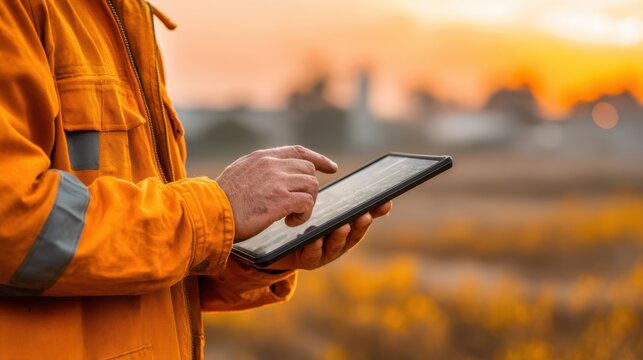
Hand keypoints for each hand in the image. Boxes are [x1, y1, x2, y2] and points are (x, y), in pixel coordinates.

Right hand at [216, 145, 336, 240]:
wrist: (209, 212)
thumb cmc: (220, 200)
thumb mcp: (238, 173)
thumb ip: (257, 170)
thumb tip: (271, 174)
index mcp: (262, 157)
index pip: (298, 152)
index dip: (318, 159)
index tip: (331, 168)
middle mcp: (272, 164)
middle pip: (309, 170)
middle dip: (309, 190)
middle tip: (297, 206)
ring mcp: (278, 181)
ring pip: (312, 186)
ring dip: (306, 204)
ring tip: (291, 216)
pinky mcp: (281, 199)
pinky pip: (307, 203)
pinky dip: (303, 215)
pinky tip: (289, 222)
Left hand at [265, 201, 392, 269]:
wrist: (276, 243)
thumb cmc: (301, 220)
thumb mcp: (316, 206)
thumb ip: (325, 192)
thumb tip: (333, 166)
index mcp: (344, 225)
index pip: (363, 216)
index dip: (376, 211)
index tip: (386, 202)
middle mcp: (338, 241)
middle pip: (354, 234)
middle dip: (361, 225)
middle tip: (365, 215)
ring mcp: (324, 252)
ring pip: (336, 246)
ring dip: (341, 237)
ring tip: (342, 226)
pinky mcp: (307, 260)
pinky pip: (312, 255)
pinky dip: (316, 248)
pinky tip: (315, 239)